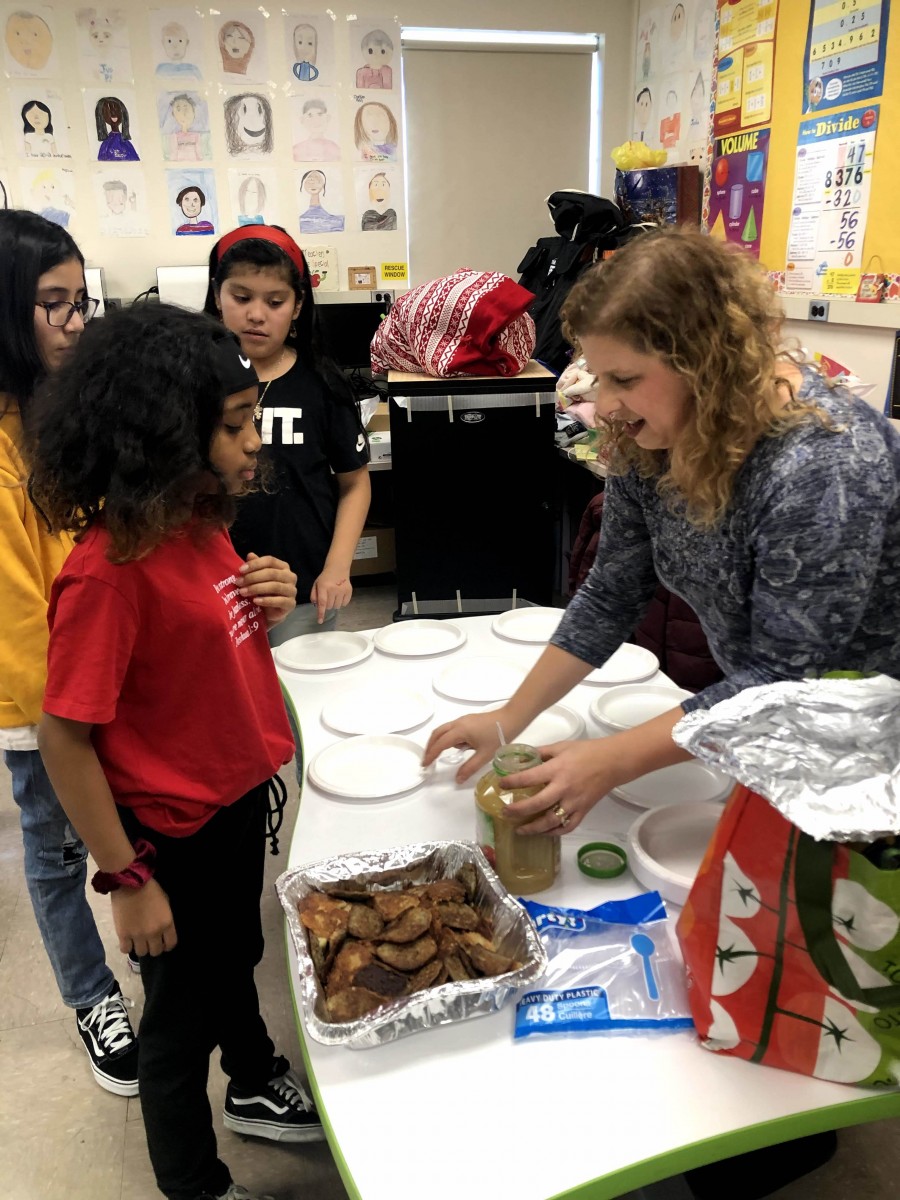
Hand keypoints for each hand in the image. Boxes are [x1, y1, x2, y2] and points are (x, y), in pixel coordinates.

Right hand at [111, 878, 176, 956]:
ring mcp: (138, 935)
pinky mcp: (123, 934)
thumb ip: (165, 918)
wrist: (130, 882)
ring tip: (138, 940)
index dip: (167, 945)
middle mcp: (154, 932)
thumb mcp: (166, 902)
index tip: (163, 942)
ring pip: (141, 953)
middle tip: (149, 941)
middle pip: (156, 952)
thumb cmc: (150, 888)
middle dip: (154, 947)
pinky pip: (126, 950)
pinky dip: (127, 946)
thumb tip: (163, 929)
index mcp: (167, 923)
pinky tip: (127, 940)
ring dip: (140, 947)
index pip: (171, 944)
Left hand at [239, 552, 296, 627]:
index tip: (241, 570)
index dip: (255, 564)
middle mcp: (290, 576)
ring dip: (256, 588)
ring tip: (243, 592)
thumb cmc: (264, 592)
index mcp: (283, 567)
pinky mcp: (291, 604)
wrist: (270, 612)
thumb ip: (255, 567)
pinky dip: (266, 600)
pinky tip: (255, 601)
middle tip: (239, 582)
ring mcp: (292, 590)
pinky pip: (279, 601)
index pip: (270, 561)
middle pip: (272, 573)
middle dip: (253, 577)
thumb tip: (250, 555)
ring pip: (275, 586)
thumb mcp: (257, 578)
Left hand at [310, 568, 352, 623]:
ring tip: (334, 596)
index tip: (320, 621)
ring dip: (334, 604)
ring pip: (337, 606)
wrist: (338, 568)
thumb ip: (314, 595)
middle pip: (329, 606)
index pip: (322, 603)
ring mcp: (342, 590)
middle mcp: (333, 589)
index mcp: (323, 587)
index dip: (321, 613)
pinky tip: (340, 595)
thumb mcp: (316, 584)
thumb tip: (316, 606)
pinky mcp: (349, 591)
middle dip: (327, 605)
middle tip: (328, 597)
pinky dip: (341, 602)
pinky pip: (344, 604)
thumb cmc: (325, 578)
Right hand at [423, 709, 510, 782]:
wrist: (511, 718)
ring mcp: (463, 720)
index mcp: (459, 730)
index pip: (440, 743)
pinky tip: (457, 747)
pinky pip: (452, 729)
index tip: (424, 764)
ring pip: (444, 730)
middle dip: (430, 746)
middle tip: (426, 760)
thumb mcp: (484, 755)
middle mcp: (458, 723)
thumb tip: (457, 779)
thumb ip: (469, 767)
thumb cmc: (498, 736)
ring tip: (438, 755)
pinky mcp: (468, 720)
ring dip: (438, 741)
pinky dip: (447, 738)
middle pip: (437, 733)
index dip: (431, 754)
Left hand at [499, 739, 624, 835]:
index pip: (529, 778)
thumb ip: (541, 753)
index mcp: (557, 769)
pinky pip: (568, 827)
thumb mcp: (561, 747)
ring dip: (533, 828)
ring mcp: (574, 802)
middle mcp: (564, 788)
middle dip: (518, 810)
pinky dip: (555, 832)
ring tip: (519, 830)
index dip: (513, 782)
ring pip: (551, 821)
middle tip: (505, 812)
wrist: (613, 762)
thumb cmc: (586, 751)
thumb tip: (521, 758)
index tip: (501, 785)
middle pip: (537, 804)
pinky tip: (544, 833)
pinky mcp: (584, 811)